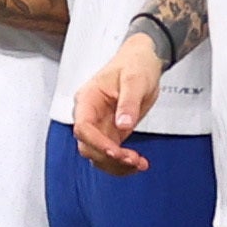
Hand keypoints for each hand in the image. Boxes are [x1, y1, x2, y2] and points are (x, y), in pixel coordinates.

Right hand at [72, 37, 164, 173]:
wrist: (144, 61)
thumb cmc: (135, 63)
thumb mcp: (135, 79)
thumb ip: (128, 102)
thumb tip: (123, 124)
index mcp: (88, 99)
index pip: (83, 127)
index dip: (96, 142)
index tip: (114, 150)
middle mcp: (90, 115)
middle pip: (88, 146)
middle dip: (109, 157)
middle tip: (133, 159)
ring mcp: (100, 126)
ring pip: (98, 155)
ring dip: (116, 165)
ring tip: (139, 164)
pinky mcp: (112, 133)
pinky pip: (111, 155)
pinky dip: (122, 164)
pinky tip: (138, 164)